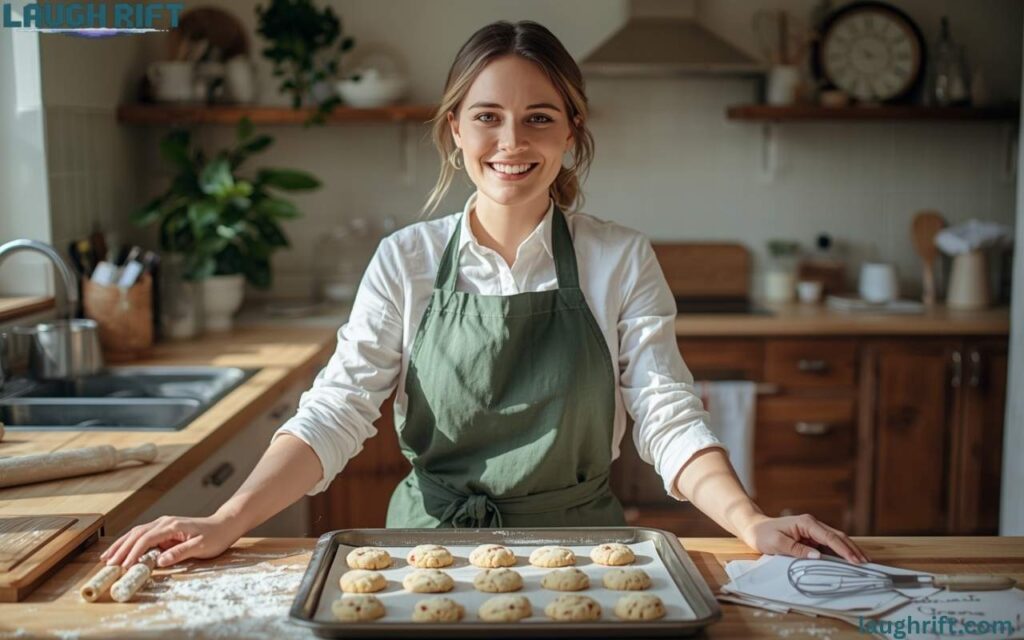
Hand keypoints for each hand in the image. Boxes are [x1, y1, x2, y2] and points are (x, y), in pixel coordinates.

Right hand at [100, 513, 243, 568]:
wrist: (225, 524)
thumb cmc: (216, 536)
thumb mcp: (201, 547)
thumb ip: (181, 553)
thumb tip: (160, 561)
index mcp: (172, 526)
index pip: (147, 539)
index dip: (134, 553)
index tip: (125, 566)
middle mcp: (165, 522)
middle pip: (137, 534)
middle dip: (121, 549)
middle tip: (109, 564)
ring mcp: (163, 524)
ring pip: (136, 533)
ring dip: (121, 545)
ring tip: (107, 557)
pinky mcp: (164, 529)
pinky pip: (142, 535)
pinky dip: (129, 543)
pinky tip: (121, 550)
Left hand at [738, 513, 868, 563]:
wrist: (754, 528)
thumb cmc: (763, 535)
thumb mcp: (777, 544)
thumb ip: (797, 550)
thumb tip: (817, 556)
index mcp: (806, 523)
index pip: (830, 537)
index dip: (844, 550)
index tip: (856, 561)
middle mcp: (812, 524)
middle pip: (838, 537)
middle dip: (852, 550)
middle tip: (867, 564)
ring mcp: (812, 531)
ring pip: (836, 540)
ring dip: (848, 551)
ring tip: (863, 563)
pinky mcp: (811, 537)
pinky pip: (828, 545)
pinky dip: (839, 552)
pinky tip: (847, 561)